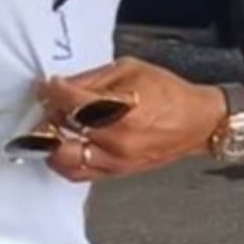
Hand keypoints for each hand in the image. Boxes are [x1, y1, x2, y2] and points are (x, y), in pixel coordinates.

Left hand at [38, 59, 225, 180]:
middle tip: (47, 107)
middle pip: (60, 134)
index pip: (69, 101)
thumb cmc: (169, 93)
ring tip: (53, 127)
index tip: (45, 86)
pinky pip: (78, 174)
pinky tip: (64, 145)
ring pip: (63, 159)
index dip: (50, 91)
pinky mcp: (117, 173)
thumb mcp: (130, 69)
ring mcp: (116, 161)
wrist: (198, 122)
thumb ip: (91, 78)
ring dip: (50, 143)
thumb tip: (61, 85)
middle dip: (47, 119)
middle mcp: (117, 140)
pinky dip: (64, 160)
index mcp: (122, 109)